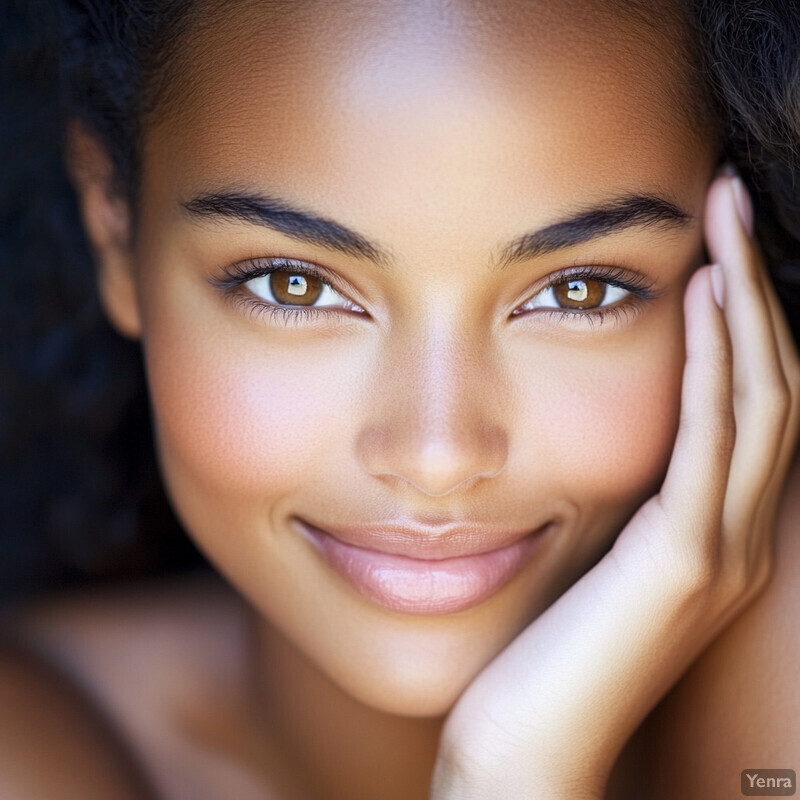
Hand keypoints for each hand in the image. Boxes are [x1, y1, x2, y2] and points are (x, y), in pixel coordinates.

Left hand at [430, 173, 799, 799]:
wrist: (525, 748)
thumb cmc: (541, 653)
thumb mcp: (587, 559)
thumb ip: (613, 504)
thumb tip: (595, 435)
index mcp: (709, 532)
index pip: (747, 403)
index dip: (745, 318)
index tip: (715, 241)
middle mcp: (733, 535)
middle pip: (767, 383)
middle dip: (755, 284)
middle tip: (730, 199)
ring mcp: (717, 550)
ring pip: (757, 399)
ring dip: (747, 302)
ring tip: (726, 220)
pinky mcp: (681, 564)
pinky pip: (711, 439)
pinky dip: (718, 361)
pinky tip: (704, 295)